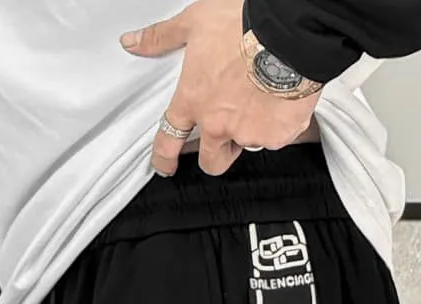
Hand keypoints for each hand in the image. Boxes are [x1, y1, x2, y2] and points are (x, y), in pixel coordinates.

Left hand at [122, 0, 320, 177]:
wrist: (287, 32)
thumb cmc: (243, 24)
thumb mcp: (195, 22)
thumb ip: (163, 37)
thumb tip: (133, 43)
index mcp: (194, 100)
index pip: (169, 140)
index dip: (164, 158)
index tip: (165, 165)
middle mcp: (218, 124)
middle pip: (210, 161)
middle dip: (214, 154)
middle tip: (222, 138)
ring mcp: (248, 133)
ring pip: (245, 146)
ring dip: (248, 133)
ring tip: (258, 102)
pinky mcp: (276, 136)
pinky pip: (275, 138)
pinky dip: (277, 124)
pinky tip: (281, 100)